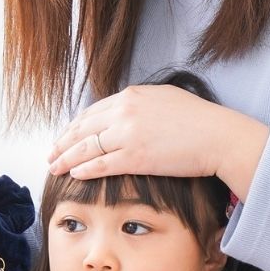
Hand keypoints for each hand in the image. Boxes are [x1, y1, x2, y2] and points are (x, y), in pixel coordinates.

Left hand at [46, 84, 267, 193]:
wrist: (218, 136)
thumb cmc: (198, 120)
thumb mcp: (164, 99)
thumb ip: (140, 104)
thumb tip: (125, 110)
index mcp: (130, 96)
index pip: (92, 112)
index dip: (74, 126)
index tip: (65, 135)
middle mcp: (124, 112)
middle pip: (82, 128)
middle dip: (62, 142)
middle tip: (51, 154)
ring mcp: (128, 134)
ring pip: (86, 147)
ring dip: (66, 158)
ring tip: (55, 167)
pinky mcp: (135, 157)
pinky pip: (100, 164)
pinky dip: (83, 169)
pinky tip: (74, 174)